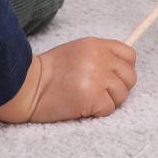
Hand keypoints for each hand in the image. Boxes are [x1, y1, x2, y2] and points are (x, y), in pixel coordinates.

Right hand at [0, 38, 136, 122]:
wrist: (27, 86)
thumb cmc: (48, 72)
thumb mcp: (77, 51)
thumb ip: (99, 55)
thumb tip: (118, 66)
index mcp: (96, 45)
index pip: (129, 55)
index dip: (125, 69)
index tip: (115, 77)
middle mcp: (100, 59)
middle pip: (130, 77)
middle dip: (118, 88)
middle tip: (100, 92)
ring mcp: (97, 78)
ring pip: (122, 95)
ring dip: (108, 101)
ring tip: (88, 98)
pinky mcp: (93, 97)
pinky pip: (109, 109)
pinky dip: (97, 112)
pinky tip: (82, 106)